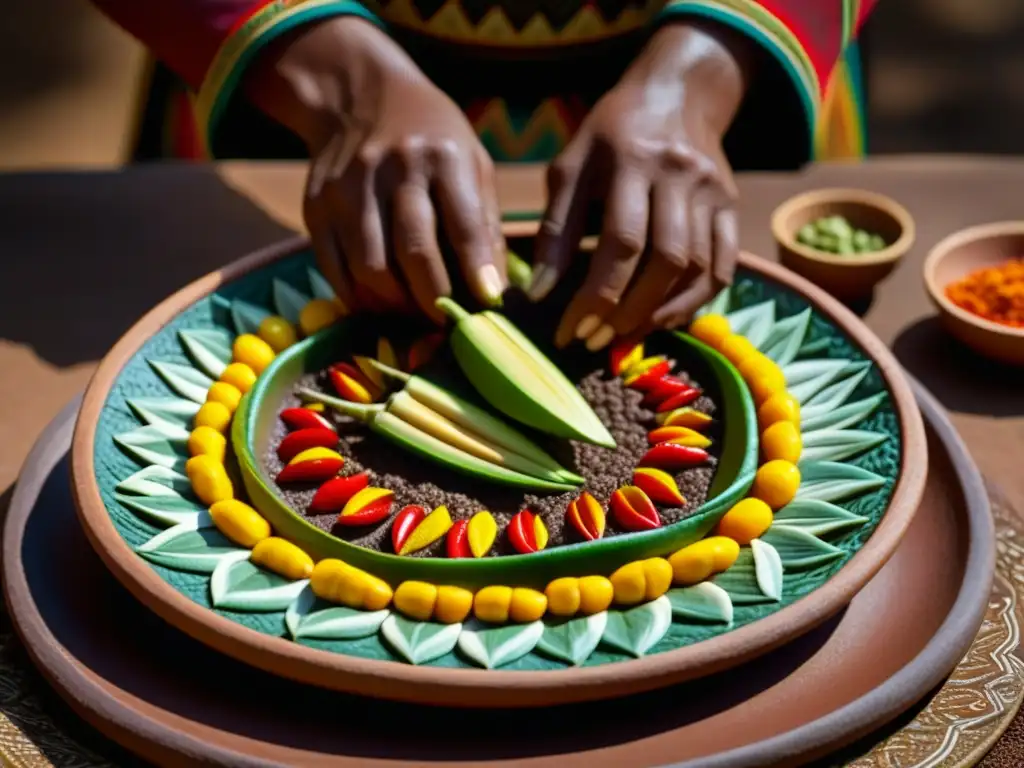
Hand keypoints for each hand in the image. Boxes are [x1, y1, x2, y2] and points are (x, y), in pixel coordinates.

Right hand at [247, 17, 504, 320]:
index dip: (476, 270)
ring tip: (414, 313)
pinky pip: (335, 270)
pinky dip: (360, 298)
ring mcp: (348, 189)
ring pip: (370, 269)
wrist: (359, 96)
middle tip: (447, 323)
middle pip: (412, 252)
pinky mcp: (316, 208)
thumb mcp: (473, 163)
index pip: (462, 224)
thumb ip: (484, 224)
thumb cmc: (433, 139)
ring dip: (396, 305)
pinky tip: (380, 302)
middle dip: (434, 299)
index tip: (488, 304)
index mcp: (442, 157)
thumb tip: (493, 292)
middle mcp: (393, 170)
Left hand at [530, 22, 750, 348]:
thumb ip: (554, 228)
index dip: (595, 295)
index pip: (619, 241)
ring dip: (659, 313)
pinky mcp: (732, 208)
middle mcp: (680, 175)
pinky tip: (661, 320)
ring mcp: (714, 192)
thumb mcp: (571, 166)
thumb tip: (540, 295)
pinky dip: (693, 303)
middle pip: (665, 260)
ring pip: (699, 269)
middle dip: (627, 311)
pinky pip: (723, 269)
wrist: (677, 94)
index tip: (568, 331)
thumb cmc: (610, 136)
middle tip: (594, 340)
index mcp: (632, 159)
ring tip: (622, 336)